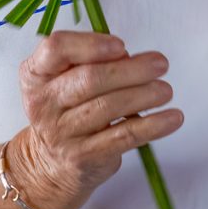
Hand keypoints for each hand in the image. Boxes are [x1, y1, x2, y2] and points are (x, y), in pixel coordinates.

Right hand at [8, 32, 182, 208]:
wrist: (50, 163)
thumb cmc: (67, 109)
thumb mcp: (64, 79)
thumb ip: (90, 61)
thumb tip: (129, 57)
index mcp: (35, 73)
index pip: (56, 48)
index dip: (91, 44)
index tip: (121, 46)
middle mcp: (42, 103)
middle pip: (90, 79)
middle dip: (131, 70)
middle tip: (160, 64)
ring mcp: (60, 133)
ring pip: (109, 107)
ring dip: (144, 95)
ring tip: (166, 90)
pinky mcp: (82, 157)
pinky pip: (123, 136)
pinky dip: (152, 125)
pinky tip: (172, 117)